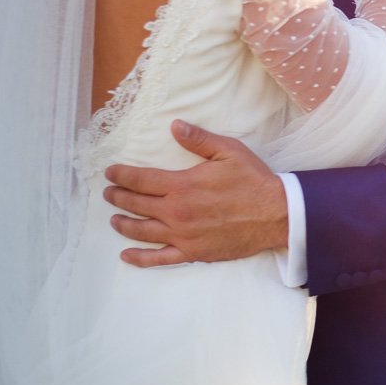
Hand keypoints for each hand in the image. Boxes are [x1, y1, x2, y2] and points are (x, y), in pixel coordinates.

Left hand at [104, 121, 286, 265]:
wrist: (277, 214)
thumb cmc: (254, 181)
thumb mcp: (229, 152)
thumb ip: (199, 139)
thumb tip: (174, 126)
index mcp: (182, 185)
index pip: (140, 179)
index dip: (121, 175)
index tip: (110, 173)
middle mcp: (176, 212)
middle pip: (136, 204)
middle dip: (118, 197)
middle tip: (109, 193)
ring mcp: (182, 234)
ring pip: (142, 231)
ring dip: (123, 224)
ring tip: (114, 219)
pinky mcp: (193, 252)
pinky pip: (159, 258)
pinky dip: (140, 258)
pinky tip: (127, 255)